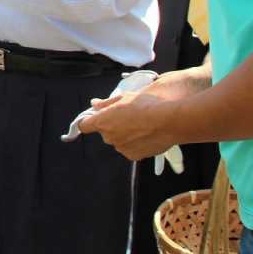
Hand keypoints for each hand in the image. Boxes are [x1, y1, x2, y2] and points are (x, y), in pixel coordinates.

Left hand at [78, 66, 210, 160]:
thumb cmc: (146, 104)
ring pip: (118, 140)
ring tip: (141, 124)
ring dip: (125, 134)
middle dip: (112, 125)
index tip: (93, 117)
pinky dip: (135, 143)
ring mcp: (121, 148)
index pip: (84, 125)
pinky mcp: (133, 155)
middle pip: (104, 132)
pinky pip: (130, 148)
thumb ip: (106, 103)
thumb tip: (94, 104)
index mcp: (102, 121)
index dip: (88, 121)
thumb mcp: (124, 98)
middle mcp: (108, 137)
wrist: (169, 119)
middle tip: (128, 116)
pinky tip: (147, 134)